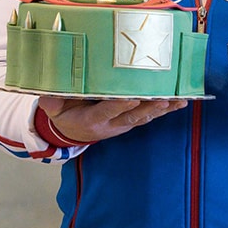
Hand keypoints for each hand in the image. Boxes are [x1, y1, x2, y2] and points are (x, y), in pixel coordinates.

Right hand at [36, 96, 187, 143]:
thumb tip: (48, 95)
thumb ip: (52, 102)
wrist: (72, 132)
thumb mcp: (53, 110)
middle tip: (163, 99)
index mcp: (91, 121)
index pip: (106, 112)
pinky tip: (180, 102)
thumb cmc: (64, 114)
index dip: (118, 106)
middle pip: (131, 116)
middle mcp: (110, 124)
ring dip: (162, 109)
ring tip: (178, 100)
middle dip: (148, 107)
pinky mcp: (130, 121)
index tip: (130, 98)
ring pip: (144, 117)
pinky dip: (165, 110)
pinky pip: (149, 116)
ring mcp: (122, 124)